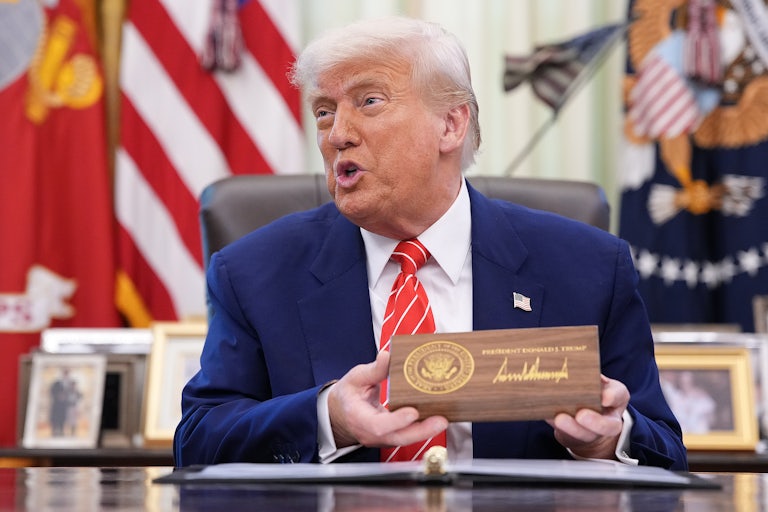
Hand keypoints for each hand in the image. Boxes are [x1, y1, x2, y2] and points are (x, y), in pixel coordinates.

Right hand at [327, 350, 448, 447]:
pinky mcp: (391, 437)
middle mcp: (371, 434)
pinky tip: (436, 420)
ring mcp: (381, 439)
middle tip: (440, 420)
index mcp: (359, 418)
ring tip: (443, 420)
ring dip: (425, 431)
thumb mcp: (355, 378)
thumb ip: (373, 370)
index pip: (378, 425)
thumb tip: (387, 356)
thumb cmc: (347, 395)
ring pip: (405, 439)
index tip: (412, 412)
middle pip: (398, 437)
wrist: (339, 413)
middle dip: (421, 430)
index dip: (396, 420)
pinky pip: (407, 436)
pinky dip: (422, 430)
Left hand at [549, 375, 628, 459]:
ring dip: (571, 427)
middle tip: (580, 415)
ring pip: (586, 435)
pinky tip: (547, 417)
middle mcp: (608, 419)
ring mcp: (591, 432)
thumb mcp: (597, 381)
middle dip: (595, 422)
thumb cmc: (592, 392)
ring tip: (559, 418)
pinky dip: (555, 425)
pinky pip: (567, 435)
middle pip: (608, 426)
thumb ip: (591, 375)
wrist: (585, 418)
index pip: (619, 395)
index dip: (612, 397)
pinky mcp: (573, 436)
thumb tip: (581, 369)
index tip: (603, 398)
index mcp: (616, 399)